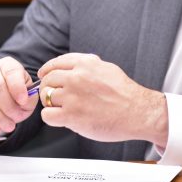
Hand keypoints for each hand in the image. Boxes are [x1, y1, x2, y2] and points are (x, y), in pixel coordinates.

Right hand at [0, 57, 38, 134]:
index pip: (11, 71)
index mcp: (6, 64)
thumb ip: (29, 96)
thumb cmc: (16, 92)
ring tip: (9, 126)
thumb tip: (23, 102)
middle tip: (16, 118)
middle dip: (8, 106)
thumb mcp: (28, 91)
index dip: (17, 87)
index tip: (23, 101)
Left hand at [37, 53, 167, 146]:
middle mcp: (77, 77)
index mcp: (85, 64)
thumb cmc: (125, 94)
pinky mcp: (72, 115)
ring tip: (60, 108)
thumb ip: (88, 66)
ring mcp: (73, 96)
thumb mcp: (107, 68)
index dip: (47, 70)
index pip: (56, 63)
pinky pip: (47, 115)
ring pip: (46, 97)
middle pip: (48, 79)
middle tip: (52, 95)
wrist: (136, 112)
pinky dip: (51, 117)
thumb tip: (74, 66)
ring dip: (50, 103)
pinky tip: (60, 118)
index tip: (44, 75)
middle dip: (47, 88)